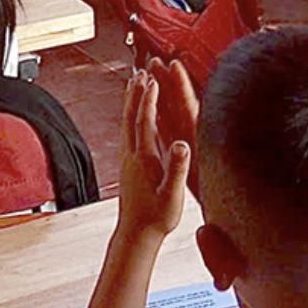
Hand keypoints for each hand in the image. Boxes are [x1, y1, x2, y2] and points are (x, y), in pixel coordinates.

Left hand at [116, 58, 196, 238]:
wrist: (136, 235)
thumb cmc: (158, 218)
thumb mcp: (172, 195)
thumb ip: (177, 169)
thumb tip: (181, 143)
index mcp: (144, 159)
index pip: (144, 122)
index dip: (149, 99)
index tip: (153, 79)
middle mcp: (132, 156)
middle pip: (131, 117)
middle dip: (136, 93)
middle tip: (141, 71)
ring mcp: (128, 161)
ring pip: (126, 123)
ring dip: (130, 101)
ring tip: (133, 83)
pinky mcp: (128, 167)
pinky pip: (127, 133)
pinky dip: (130, 117)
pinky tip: (133, 115)